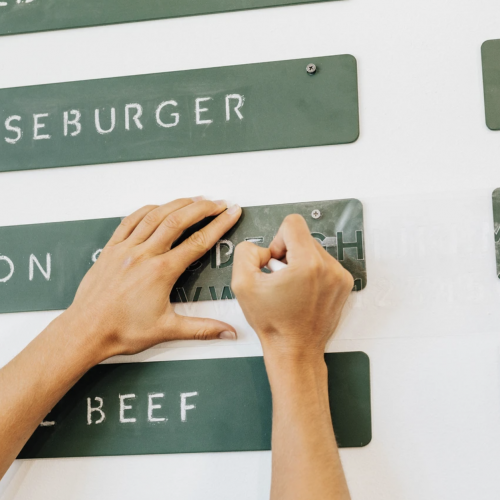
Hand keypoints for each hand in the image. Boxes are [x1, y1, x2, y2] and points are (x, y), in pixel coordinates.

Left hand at [63, 197, 241, 359]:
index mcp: (161, 272)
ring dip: (177, 204)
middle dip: (202, 208)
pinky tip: (157, 207)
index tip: (230, 213)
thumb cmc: (121, 330)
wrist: (86, 331)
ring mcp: (125, 249)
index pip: (198, 242)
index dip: (219, 225)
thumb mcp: (167, 330)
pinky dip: (147, 210)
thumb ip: (202, 329)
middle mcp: (143, 255)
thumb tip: (228, 333)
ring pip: (155, 216)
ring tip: (194, 199)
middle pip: (178, 220)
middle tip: (218, 202)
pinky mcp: (111, 249)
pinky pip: (130, 221)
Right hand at [232, 214, 352, 360]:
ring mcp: (339, 277)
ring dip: (300, 263)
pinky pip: (325, 264)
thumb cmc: (274, 324)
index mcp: (308, 264)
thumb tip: (260, 248)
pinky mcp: (344, 285)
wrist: (294, 350)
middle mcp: (329, 267)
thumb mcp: (242, 284)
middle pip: (304, 237)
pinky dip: (312, 273)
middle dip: (288, 253)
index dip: (277, 239)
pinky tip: (302, 292)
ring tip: (291, 288)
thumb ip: (245, 253)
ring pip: (314, 250)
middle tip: (280, 278)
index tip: (274, 260)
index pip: (293, 223)